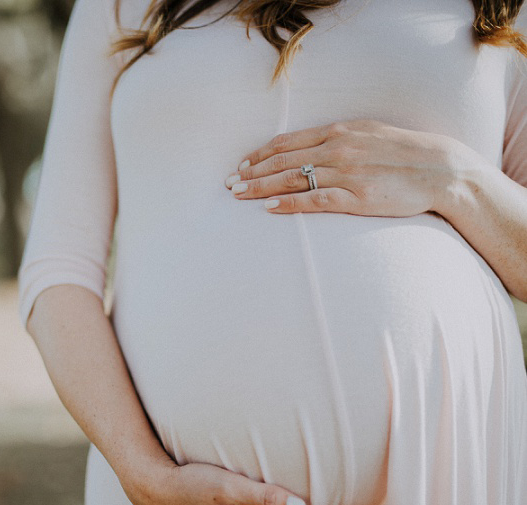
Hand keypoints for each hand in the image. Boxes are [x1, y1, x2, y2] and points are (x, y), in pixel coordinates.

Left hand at [224, 119, 485, 216]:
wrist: (440, 169)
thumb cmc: (403, 153)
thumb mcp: (367, 134)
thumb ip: (337, 139)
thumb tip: (308, 148)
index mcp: (339, 131)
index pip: (287, 143)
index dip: (259, 155)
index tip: (240, 165)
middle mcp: (337, 149)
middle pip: (282, 161)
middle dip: (251, 172)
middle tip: (228, 183)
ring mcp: (345, 173)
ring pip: (292, 179)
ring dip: (260, 187)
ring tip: (238, 195)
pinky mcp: (355, 197)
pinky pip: (314, 199)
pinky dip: (288, 203)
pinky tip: (267, 208)